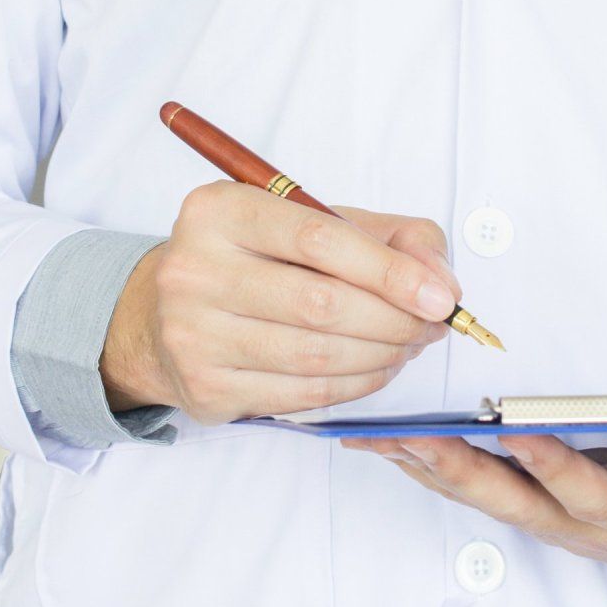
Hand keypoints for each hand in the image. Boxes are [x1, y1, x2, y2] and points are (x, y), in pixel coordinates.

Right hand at [101, 183, 460, 422]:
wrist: (166, 314)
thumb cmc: (259, 260)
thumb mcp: (321, 222)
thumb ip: (394, 237)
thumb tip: (441, 282)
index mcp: (221, 211)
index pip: (319, 240)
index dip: (391, 272)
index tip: (441, 296)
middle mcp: (194, 270)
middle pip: (321, 305)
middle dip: (396, 320)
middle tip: (433, 324)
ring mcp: (193, 335)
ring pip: (316, 357)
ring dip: (383, 355)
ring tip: (410, 344)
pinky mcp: (205, 389)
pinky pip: (303, 395)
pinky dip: (357, 385)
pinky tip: (377, 367)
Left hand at [344, 428, 606, 588]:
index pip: (596, 493)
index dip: (558, 466)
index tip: (520, 431)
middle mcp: (590, 522)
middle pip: (514, 499)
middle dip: (458, 467)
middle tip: (406, 431)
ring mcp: (559, 517)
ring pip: (482, 494)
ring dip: (427, 464)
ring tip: (373, 428)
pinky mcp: (542, 504)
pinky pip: (477, 486)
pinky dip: (432, 463)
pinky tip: (392, 438)